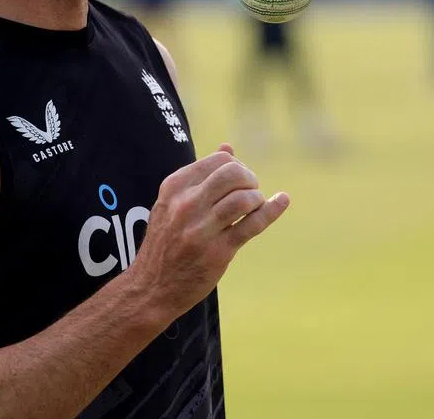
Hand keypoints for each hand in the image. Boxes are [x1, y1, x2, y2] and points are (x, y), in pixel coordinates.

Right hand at [127, 144, 289, 319]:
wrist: (151, 287)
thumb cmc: (166, 241)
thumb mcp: (172, 202)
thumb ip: (200, 176)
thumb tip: (228, 147)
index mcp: (174, 187)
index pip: (219, 160)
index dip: (236, 166)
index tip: (238, 181)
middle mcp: (186, 205)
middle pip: (233, 174)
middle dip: (250, 179)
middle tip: (250, 192)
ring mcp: (201, 229)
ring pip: (244, 198)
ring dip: (257, 199)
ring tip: (254, 206)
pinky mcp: (218, 252)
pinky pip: (252, 224)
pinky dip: (273, 209)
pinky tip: (282, 201)